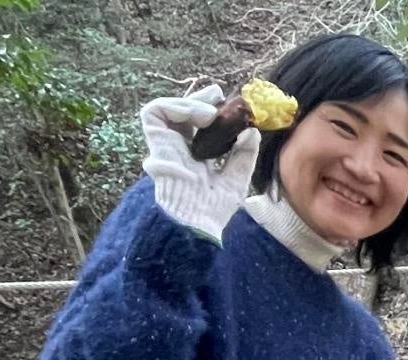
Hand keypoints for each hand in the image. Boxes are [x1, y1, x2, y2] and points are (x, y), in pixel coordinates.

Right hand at [140, 86, 258, 242]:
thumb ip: (244, 156)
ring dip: (190, 103)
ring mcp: (165, 144)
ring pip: (168, 110)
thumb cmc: (214, 207)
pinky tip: (200, 114)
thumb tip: (253, 132)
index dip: (209, 112)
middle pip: (183, 114)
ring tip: (212, 112)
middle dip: (199, 100)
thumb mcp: (236, 178)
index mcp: (195, 158)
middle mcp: (178, 149)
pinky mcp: (154, 140)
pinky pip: (155, 113)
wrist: (196, 218)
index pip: (199, 128)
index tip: (226, 103)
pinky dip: (176, 106)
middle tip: (218, 94)